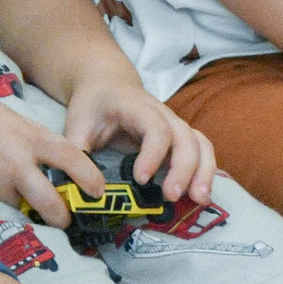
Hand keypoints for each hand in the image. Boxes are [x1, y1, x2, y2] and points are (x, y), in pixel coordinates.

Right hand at [0, 80, 102, 228]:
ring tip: (41, 224)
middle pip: (52, 196)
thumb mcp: (7, 118)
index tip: (99, 191)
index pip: (72, 156)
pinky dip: (8, 214)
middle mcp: (17, 158)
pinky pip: (0, 210)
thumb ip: (29, 138)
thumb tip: (48, 156)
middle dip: (64, 215)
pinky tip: (9, 214)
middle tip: (70, 222)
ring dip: (36, 219)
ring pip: (26, 210)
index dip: (90, 177)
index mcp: (29, 135)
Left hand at [63, 72, 215, 206]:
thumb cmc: (93, 106)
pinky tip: (200, 196)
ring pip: (200, 143)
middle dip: (183, 168)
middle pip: (184, 136)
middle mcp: (163, 115)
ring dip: (203, 171)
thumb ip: (78, 155)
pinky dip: (206, 171)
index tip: (141, 179)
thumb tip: (83, 191)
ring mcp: (174, 126)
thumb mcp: (76, 125)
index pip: (155, 128)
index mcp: (136, 107)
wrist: (107, 84)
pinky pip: (201, 150)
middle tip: (171, 195)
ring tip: (199, 199)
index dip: (152, 153)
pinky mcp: (179, 138)